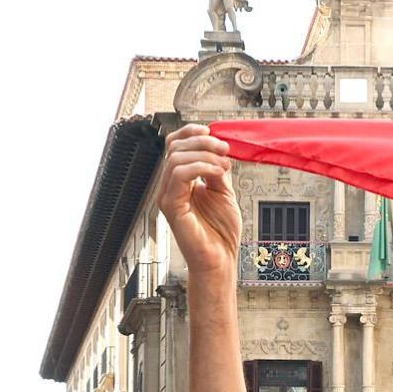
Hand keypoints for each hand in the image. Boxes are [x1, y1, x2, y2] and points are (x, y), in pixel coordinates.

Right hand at [159, 124, 241, 276]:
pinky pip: (179, 175)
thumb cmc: (220, 234)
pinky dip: (201, 167)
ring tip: (224, 164)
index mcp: (181, 182)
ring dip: (204, 154)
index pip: (175, 146)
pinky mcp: (171, 207)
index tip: (212, 131)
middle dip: (203, 142)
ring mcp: (168, 196)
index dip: (191, 132)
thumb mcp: (223, 192)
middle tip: (225, 149)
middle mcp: (170, 187)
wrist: (220, 260)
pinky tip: (217, 173)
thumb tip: (219, 150)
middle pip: (175, 147)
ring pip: (176, 158)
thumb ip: (217, 170)